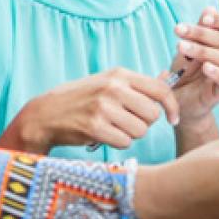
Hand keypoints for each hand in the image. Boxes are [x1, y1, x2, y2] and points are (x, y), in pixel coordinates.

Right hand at [0, 68, 177, 153]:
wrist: (46, 113)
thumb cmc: (82, 98)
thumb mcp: (109, 82)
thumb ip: (138, 84)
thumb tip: (167, 77)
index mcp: (120, 74)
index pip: (161, 89)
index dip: (172, 107)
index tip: (172, 119)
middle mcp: (113, 88)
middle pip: (152, 114)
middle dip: (144, 124)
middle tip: (127, 123)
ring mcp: (103, 107)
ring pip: (140, 131)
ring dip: (130, 135)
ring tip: (113, 128)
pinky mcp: (94, 126)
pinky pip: (124, 142)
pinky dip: (117, 143)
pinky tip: (104, 135)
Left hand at [170, 9, 218, 127]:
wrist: (179, 98)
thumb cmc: (186, 69)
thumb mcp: (189, 44)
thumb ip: (200, 28)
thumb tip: (210, 8)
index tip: (204, 18)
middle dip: (200, 32)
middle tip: (179, 30)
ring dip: (200, 50)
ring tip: (181, 47)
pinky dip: (217, 72)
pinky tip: (205, 67)